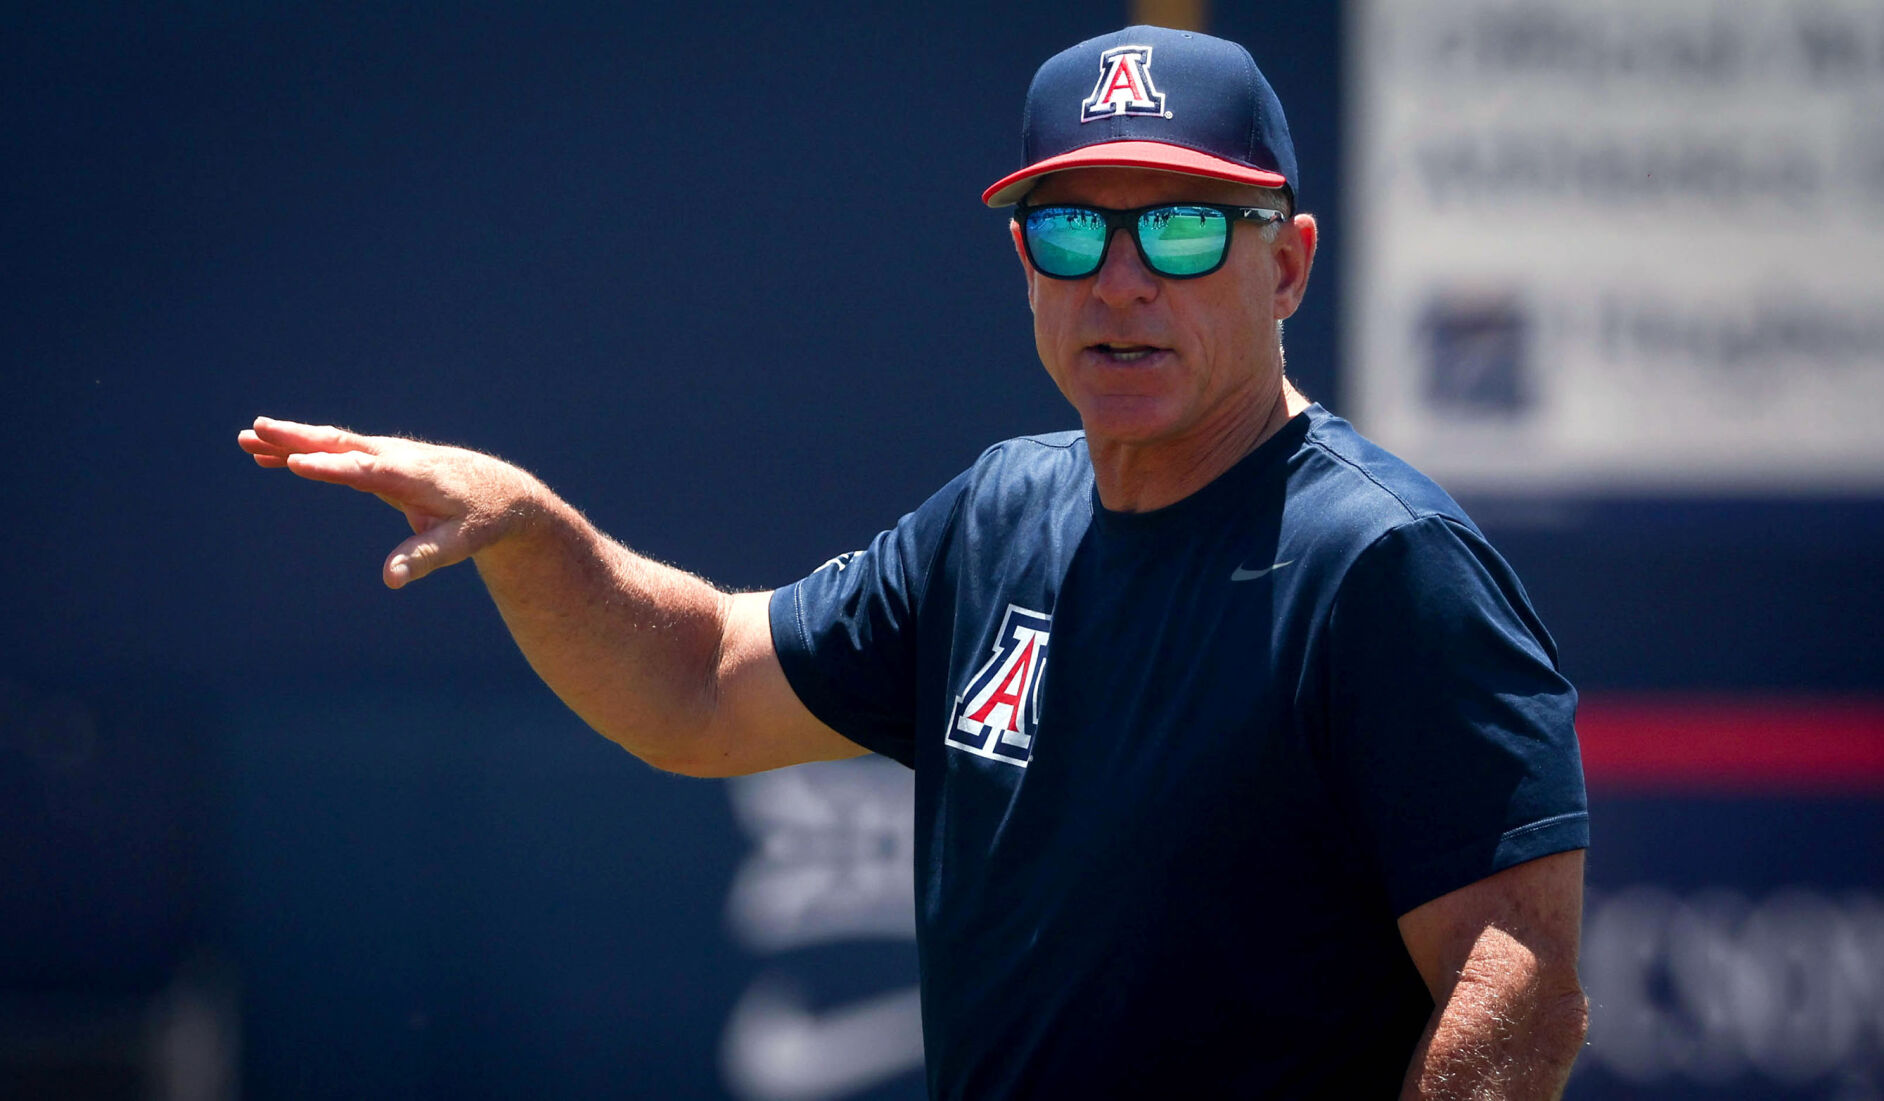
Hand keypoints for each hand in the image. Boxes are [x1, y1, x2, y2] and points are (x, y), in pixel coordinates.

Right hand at [238, 416, 542, 588]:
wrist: (504, 494)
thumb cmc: (482, 520)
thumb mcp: (461, 544)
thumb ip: (425, 556)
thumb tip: (391, 579)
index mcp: (412, 476)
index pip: (365, 470)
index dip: (331, 466)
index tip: (295, 462)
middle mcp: (396, 457)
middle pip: (340, 445)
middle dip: (297, 439)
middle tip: (255, 432)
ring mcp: (387, 455)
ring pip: (334, 444)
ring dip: (291, 441)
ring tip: (247, 439)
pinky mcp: (383, 460)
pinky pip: (339, 452)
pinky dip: (307, 451)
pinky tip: (275, 457)